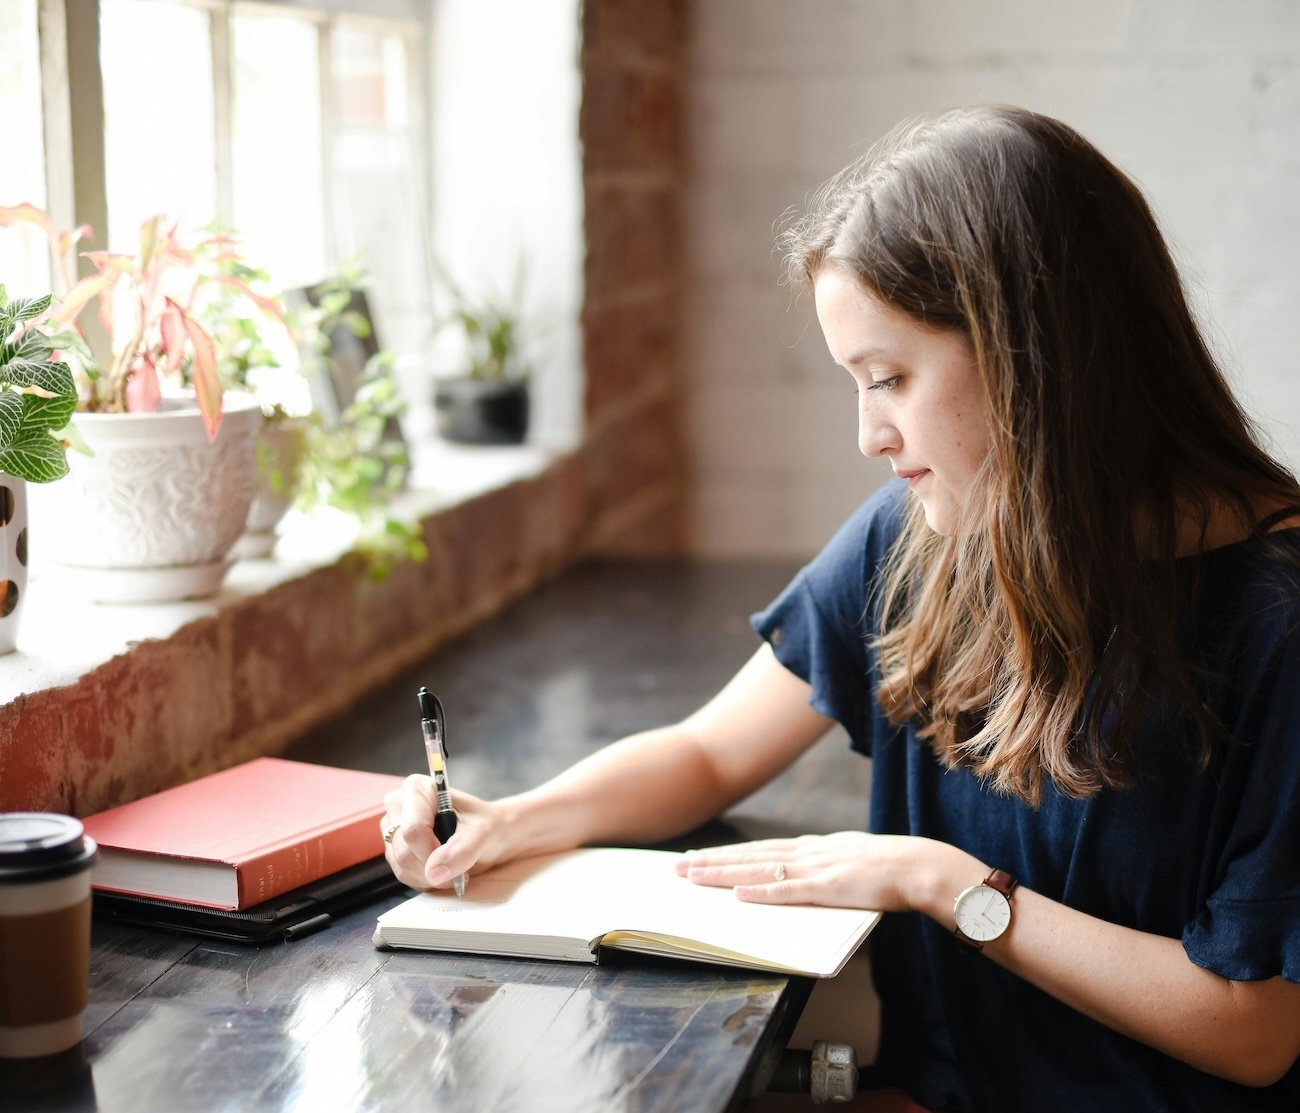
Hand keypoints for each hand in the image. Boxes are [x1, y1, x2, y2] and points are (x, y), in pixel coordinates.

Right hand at [381, 775, 507, 890]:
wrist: (491, 835)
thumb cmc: (487, 825)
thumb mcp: (483, 833)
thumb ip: (461, 851)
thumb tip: (434, 872)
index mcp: (417, 789)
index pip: (413, 830)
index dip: (432, 852)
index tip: (455, 858)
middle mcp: (399, 805)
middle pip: (404, 851)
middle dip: (433, 868)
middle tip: (459, 867)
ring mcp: (393, 828)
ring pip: (402, 867)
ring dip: (431, 876)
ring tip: (453, 866)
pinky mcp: (394, 849)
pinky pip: (404, 875)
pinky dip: (426, 879)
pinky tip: (442, 869)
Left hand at [677, 831, 971, 914]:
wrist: (918, 866)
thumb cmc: (890, 869)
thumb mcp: (849, 860)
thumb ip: (825, 866)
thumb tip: (805, 875)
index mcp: (813, 847)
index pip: (760, 849)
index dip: (727, 854)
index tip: (699, 857)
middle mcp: (807, 853)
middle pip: (749, 856)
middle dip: (711, 861)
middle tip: (678, 867)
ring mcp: (815, 869)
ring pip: (758, 869)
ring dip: (723, 874)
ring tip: (693, 877)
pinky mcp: (827, 888)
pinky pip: (787, 891)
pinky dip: (760, 892)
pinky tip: (736, 894)